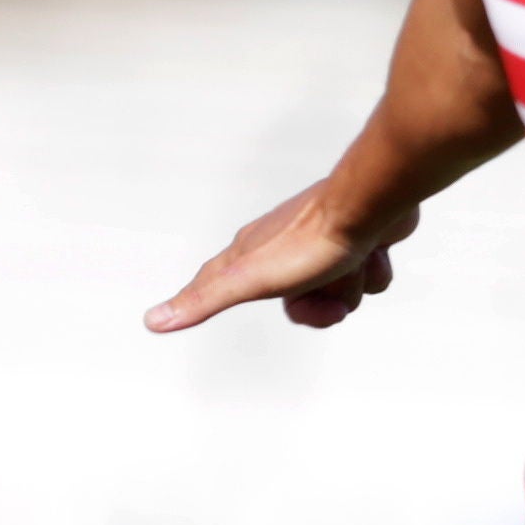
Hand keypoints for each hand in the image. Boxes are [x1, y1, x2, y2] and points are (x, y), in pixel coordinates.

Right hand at [145, 186, 417, 332]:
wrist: (369, 204)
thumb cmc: (310, 240)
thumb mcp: (249, 280)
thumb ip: (203, 300)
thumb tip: (151, 321)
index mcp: (252, 254)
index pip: (219, 287)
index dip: (212, 298)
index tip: (180, 306)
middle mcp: (284, 248)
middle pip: (296, 306)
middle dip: (316, 307)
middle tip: (321, 288)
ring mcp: (321, 244)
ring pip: (338, 294)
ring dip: (350, 287)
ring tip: (350, 262)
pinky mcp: (356, 240)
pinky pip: (367, 276)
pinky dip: (373, 270)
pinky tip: (371, 253)